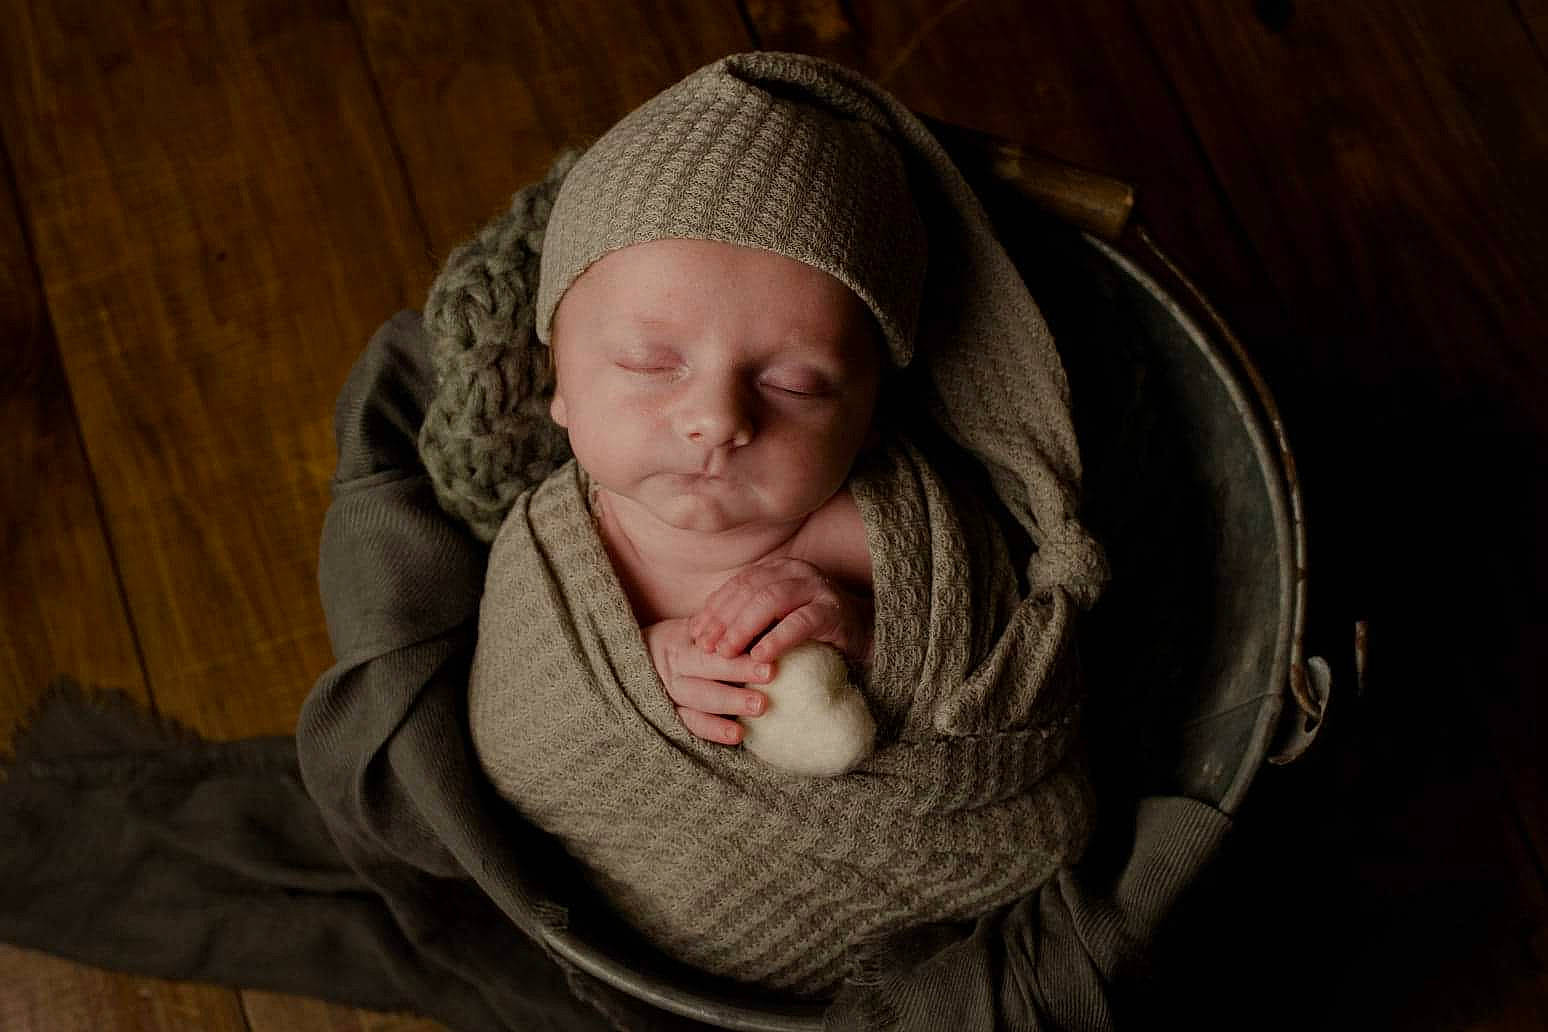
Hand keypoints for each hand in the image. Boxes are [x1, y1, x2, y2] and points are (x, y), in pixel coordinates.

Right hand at [643, 617, 770, 744]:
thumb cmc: (675, 648)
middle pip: (704, 669)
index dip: (735, 651)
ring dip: (729, 703)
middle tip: (770, 673)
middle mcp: (671, 669)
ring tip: (760, 706)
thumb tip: (762, 625)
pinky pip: (691, 724)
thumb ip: (719, 631)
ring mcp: (667, 696)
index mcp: (676, 642)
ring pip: (698, 700)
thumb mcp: (689, 631)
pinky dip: (713, 730)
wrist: (631, 668)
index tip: (766, 654)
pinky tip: (737, 735)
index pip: (709, 646)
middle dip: (738, 671)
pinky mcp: (667, 718)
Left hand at [688, 557, 872, 666]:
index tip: (696, 633)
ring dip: (744, 627)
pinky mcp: (833, 611)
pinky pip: (801, 623)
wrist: (864, 636)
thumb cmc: (811, 629)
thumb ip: (744, 619)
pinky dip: (777, 639)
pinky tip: (760, 656)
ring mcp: (817, 588)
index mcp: (779, 568)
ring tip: (727, 652)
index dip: (715, 607)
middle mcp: (797, 571)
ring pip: (772, 600)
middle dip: (724, 618)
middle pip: (751, 589)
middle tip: (706, 645)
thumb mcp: (774, 620)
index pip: (740, 583)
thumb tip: (697, 631)